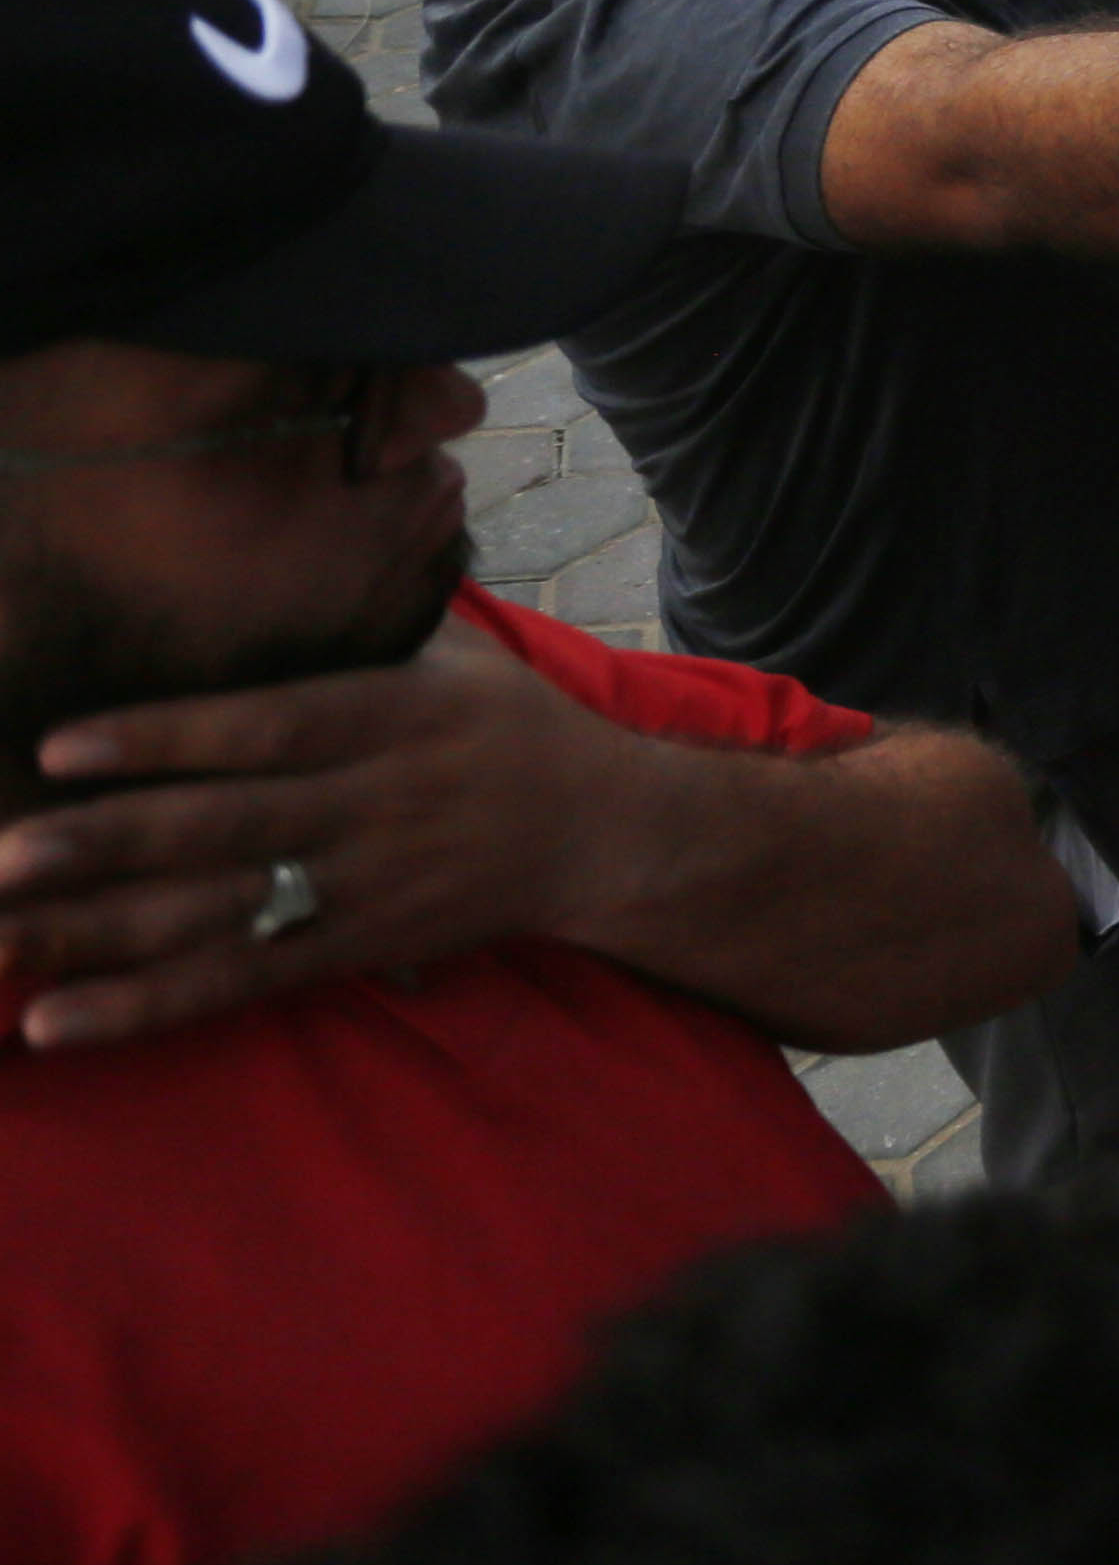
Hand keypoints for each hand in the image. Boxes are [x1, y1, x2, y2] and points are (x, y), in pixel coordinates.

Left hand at [0, 619, 645, 1045]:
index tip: (62, 744)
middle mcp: (378, 805)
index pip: (271, 729)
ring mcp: (367, 887)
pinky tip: (61, 1019)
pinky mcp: (361, 950)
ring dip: (105, 934)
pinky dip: (151, 1005)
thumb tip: (284, 545)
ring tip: (1, 941)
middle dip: (110, 846)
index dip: (167, 738)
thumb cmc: (513, 729)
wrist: (612, 835)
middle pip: (230, 830)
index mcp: (397, 718)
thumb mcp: (459, 656)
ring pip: (222, 916)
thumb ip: (365, 622)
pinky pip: (243, 983)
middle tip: (2, 857)